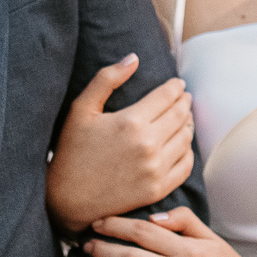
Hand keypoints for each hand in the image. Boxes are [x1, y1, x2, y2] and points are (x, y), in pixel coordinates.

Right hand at [46, 55, 193, 233]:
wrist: (68, 198)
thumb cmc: (72, 151)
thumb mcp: (81, 109)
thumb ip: (107, 79)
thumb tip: (134, 58)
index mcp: (131, 121)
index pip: (167, 96)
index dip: (175, 87)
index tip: (178, 83)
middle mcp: (148, 145)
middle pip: (180, 115)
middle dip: (184, 102)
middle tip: (184, 96)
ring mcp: (155, 169)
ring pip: (186, 139)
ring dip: (188, 124)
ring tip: (184, 117)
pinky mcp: (158, 189)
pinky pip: (185, 166)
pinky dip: (188, 151)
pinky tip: (182, 144)